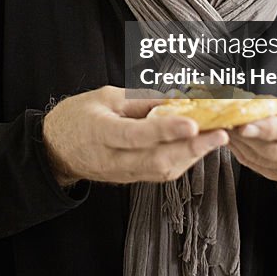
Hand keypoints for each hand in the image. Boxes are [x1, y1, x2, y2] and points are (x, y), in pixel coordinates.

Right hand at [42, 86, 227, 186]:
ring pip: (163, 170)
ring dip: (194, 155)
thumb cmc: (77, 117)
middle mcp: (113, 158)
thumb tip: (172, 99)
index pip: (136, 134)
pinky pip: (160, 173)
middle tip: (220, 133)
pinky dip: (182, 161)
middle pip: (158, 159)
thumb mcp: (104, 97)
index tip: (192, 123)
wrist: (55, 149)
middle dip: (193, 147)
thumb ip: (138, 100)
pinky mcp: (130, 179)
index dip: (165, 130)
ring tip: (217, 138)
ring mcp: (122, 173)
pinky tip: (197, 148)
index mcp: (100, 132)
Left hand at [226, 61, 276, 183]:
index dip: (269, 130)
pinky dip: (243, 154)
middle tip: (227, 123)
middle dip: (248, 138)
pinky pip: (260, 168)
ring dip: (242, 146)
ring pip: (265, 161)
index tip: (245, 124)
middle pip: (276, 151)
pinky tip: (232, 141)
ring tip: (224, 129)